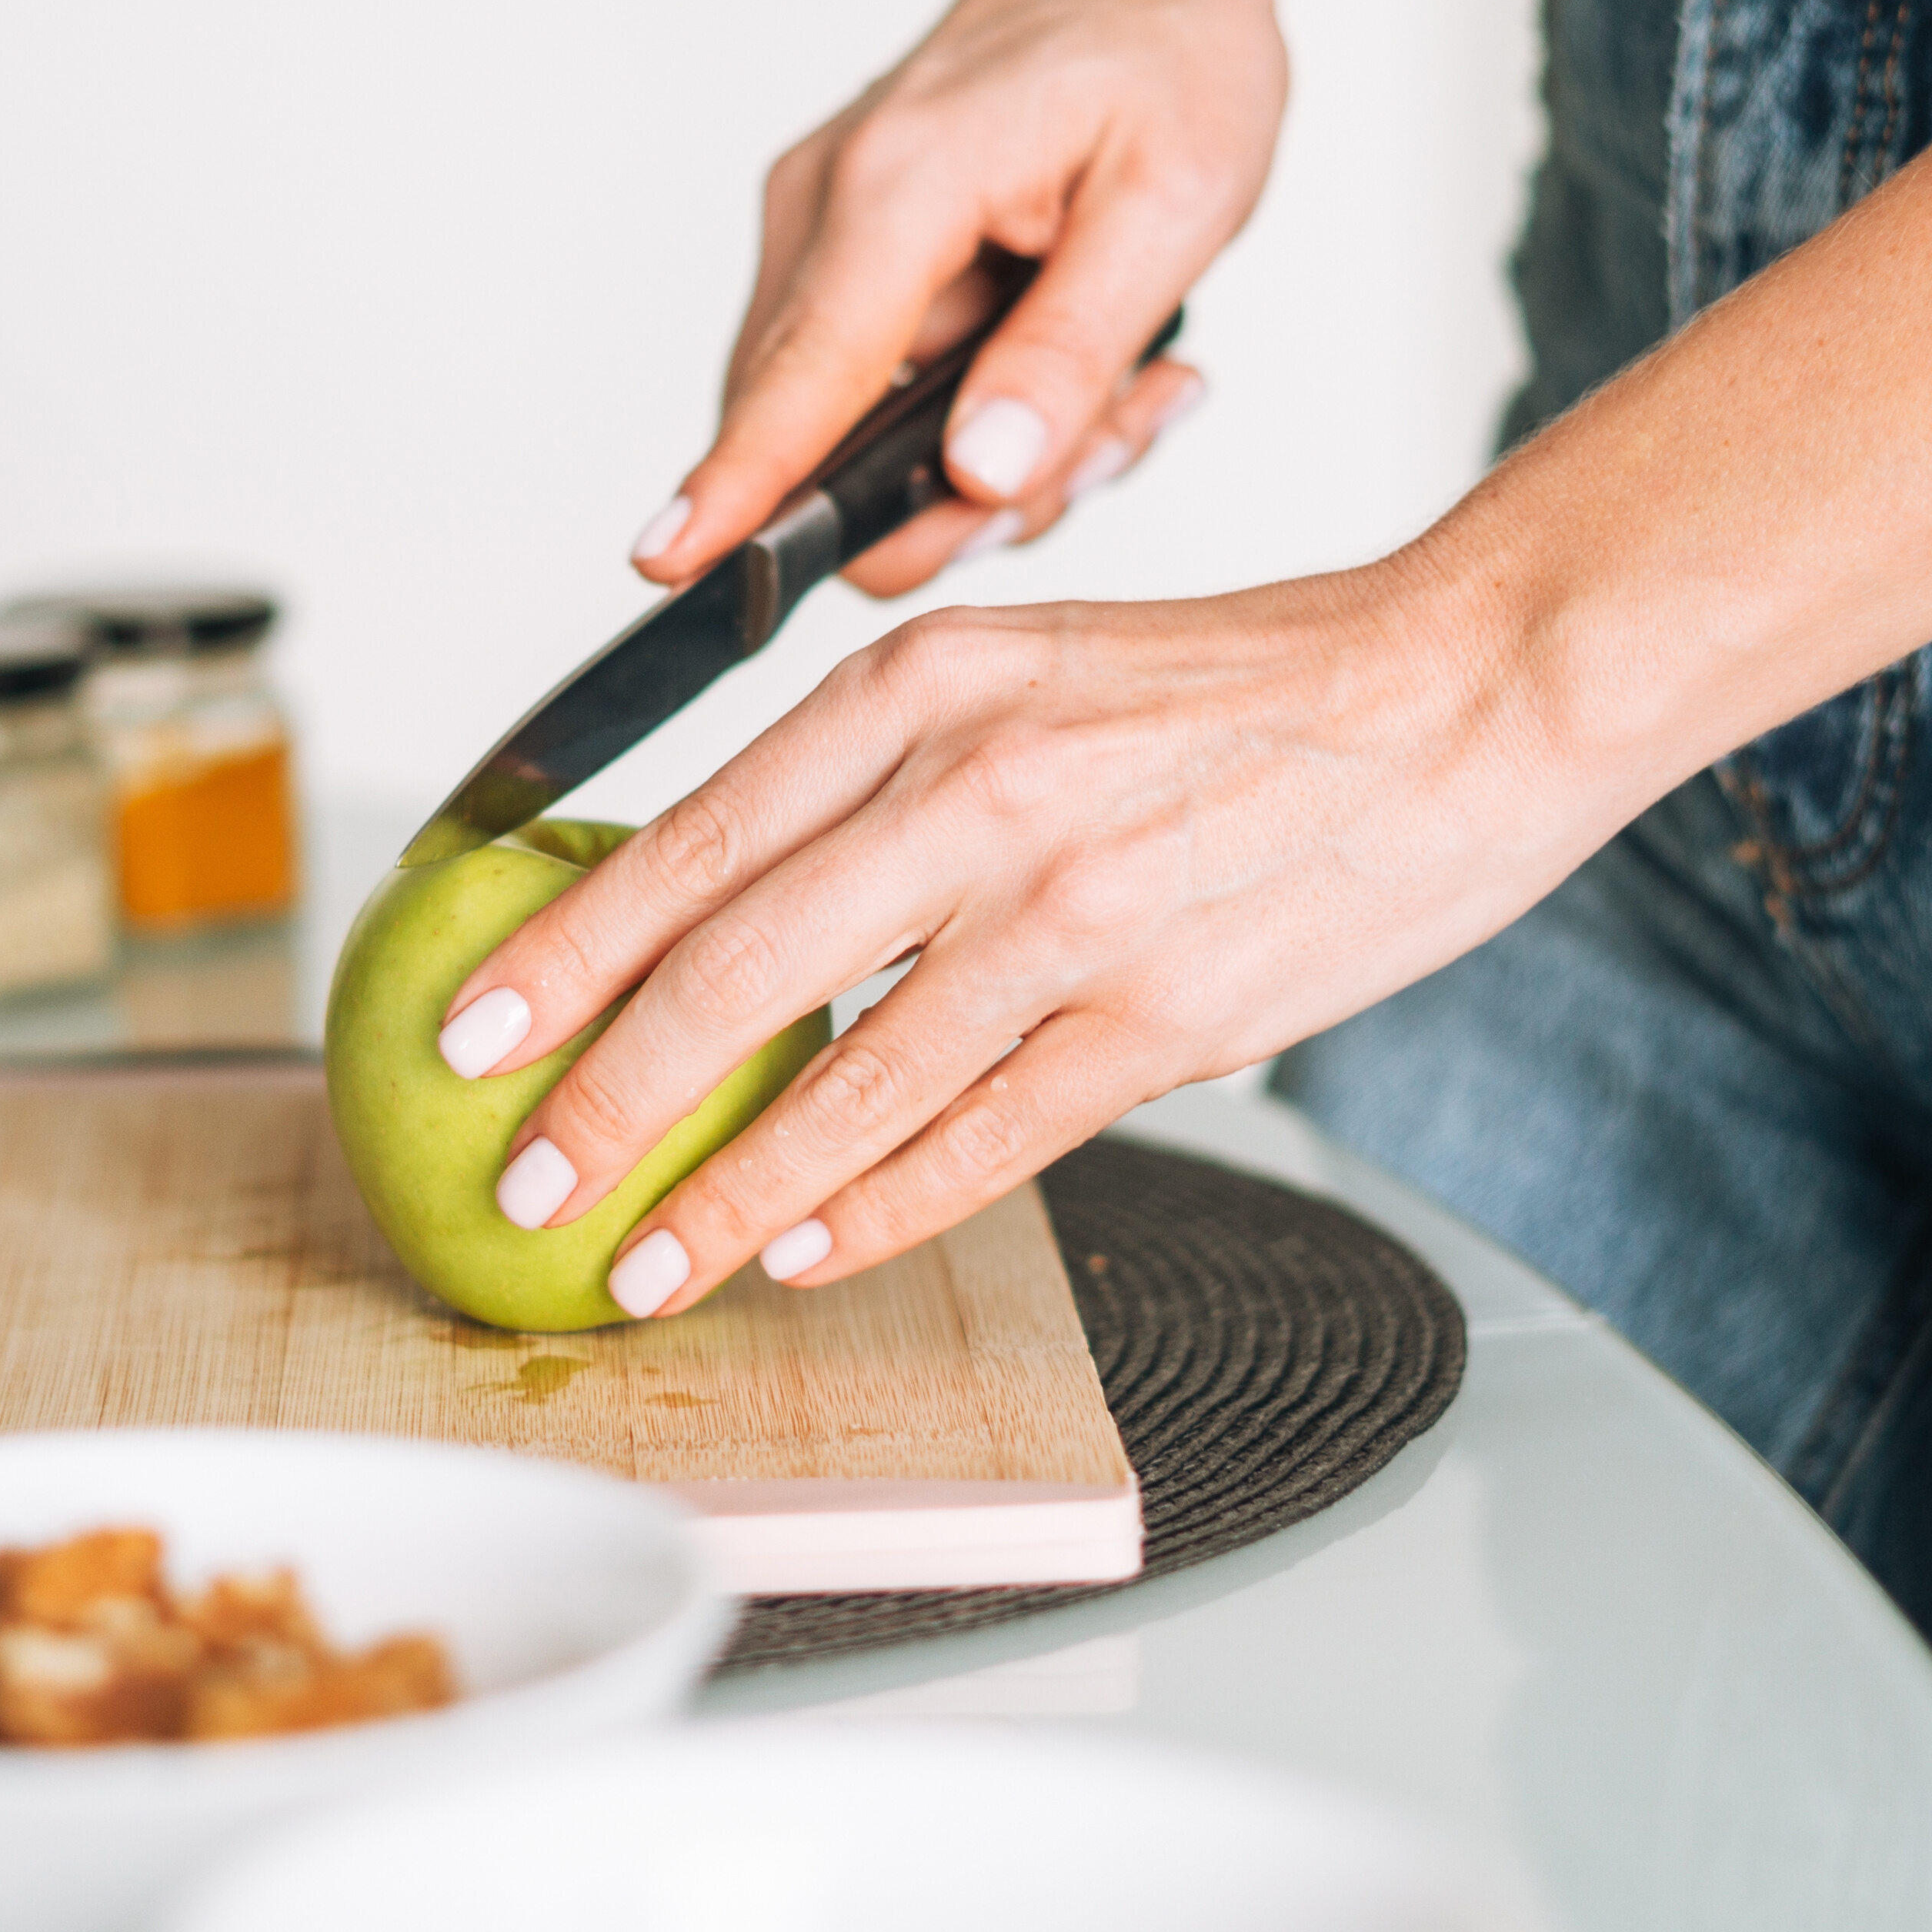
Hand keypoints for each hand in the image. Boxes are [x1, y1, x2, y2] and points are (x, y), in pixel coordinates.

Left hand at [422, 564, 1649, 1317]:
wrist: (1462, 692)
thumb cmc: (1247, 687)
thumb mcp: (1032, 665)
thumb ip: (893, 770)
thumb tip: (745, 903)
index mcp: (927, 683)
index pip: (693, 838)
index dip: (564, 952)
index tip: (469, 1027)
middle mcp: (978, 789)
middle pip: (733, 971)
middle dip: (603, 1097)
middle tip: (521, 1178)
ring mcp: (1069, 914)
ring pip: (845, 1085)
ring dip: (725, 1197)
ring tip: (642, 1265)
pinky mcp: (1161, 1020)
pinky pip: (983, 1141)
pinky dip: (878, 1209)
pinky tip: (805, 1252)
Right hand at [632, 0, 1285, 597]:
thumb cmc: (1170, 47)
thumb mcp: (1176, 206)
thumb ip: (1071, 352)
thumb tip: (982, 476)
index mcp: (903, 185)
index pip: (804, 375)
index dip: (742, 485)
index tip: (667, 561)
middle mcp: (828, 203)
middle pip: (833, 438)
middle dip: (977, 488)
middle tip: (1125, 424)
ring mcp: (823, 222)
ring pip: (860, 427)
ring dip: (997, 445)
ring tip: (1125, 375)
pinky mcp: (842, 242)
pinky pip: (877, 383)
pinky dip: (977, 399)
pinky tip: (1073, 350)